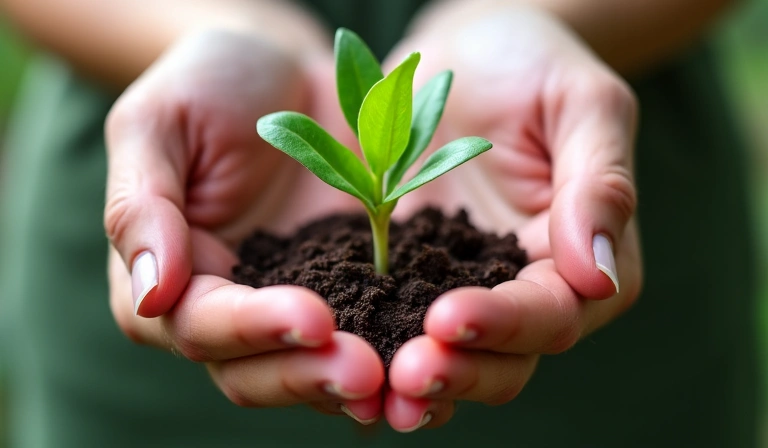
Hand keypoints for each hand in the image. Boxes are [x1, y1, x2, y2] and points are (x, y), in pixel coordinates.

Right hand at [105, 30, 383, 420]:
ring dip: (349, 385)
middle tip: (369, 374)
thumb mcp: (158, 122)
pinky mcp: (343, 293)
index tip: (313, 318)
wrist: (283, 73)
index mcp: (172, 276)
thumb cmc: (210, 84)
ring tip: (399, 383)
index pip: (202, 324)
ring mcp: (288, 304)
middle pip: (253, 370)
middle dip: (308, 374)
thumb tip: (152, 294)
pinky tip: (431, 364)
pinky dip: (389, 358)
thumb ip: (142, 206)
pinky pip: (362, 336)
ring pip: (307, 370)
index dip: (253, 328)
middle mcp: (227, 307)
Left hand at [382, 5, 641, 430]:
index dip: (506, 324)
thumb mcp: (581, 102)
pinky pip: (393, 321)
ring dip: (414, 381)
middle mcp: (526, 287)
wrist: (464, 52)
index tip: (450, 318)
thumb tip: (597, 275)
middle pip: (504, 357)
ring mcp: (465, 286)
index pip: (552, 311)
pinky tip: (334, 354)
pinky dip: (373, 346)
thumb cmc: (532, 62)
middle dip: (457, 371)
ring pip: (450, 356)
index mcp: (577, 257)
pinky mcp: (412, 276)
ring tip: (370, 387)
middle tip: (403, 374)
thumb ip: (599, 184)